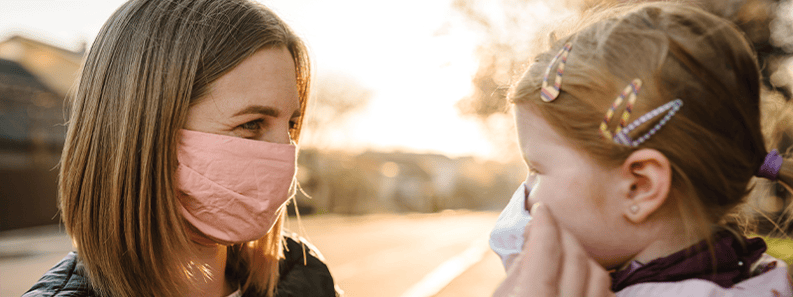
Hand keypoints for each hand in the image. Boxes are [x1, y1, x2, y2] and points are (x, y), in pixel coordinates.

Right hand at [493, 203, 614, 296]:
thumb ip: (517, 270)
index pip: (546, 248)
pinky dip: (595, 279)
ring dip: (582, 256)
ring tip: (564, 251)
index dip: (544, 222)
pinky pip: (607, 294)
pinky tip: (581, 275)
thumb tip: (530, 239)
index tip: (540, 209)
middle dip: (563, 233)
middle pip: (576, 257)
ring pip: (598, 274)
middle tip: (549, 225)